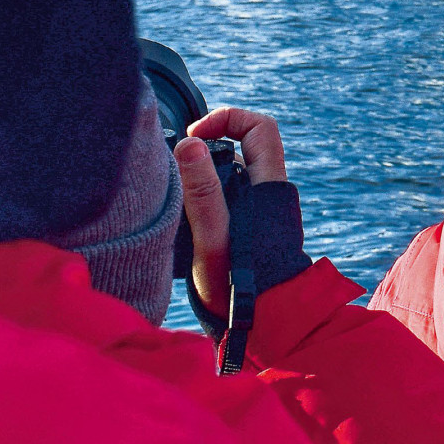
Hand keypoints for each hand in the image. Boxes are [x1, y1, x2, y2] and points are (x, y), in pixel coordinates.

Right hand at [175, 107, 287, 316]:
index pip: (259, 127)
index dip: (227, 119)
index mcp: (268, 186)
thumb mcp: (213, 237)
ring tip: (175, 195)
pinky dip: (206, 196)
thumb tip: (190, 143)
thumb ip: (201, 192)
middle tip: (177, 166)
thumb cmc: (242, 286)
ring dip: (204, 176)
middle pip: (242, 147)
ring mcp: (260, 209)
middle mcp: (268, 193)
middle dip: (208, 148)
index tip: (194, 137)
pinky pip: (228, 196)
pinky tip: (183, 218)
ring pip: (233, 173)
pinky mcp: (250, 227)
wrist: (268, 324)